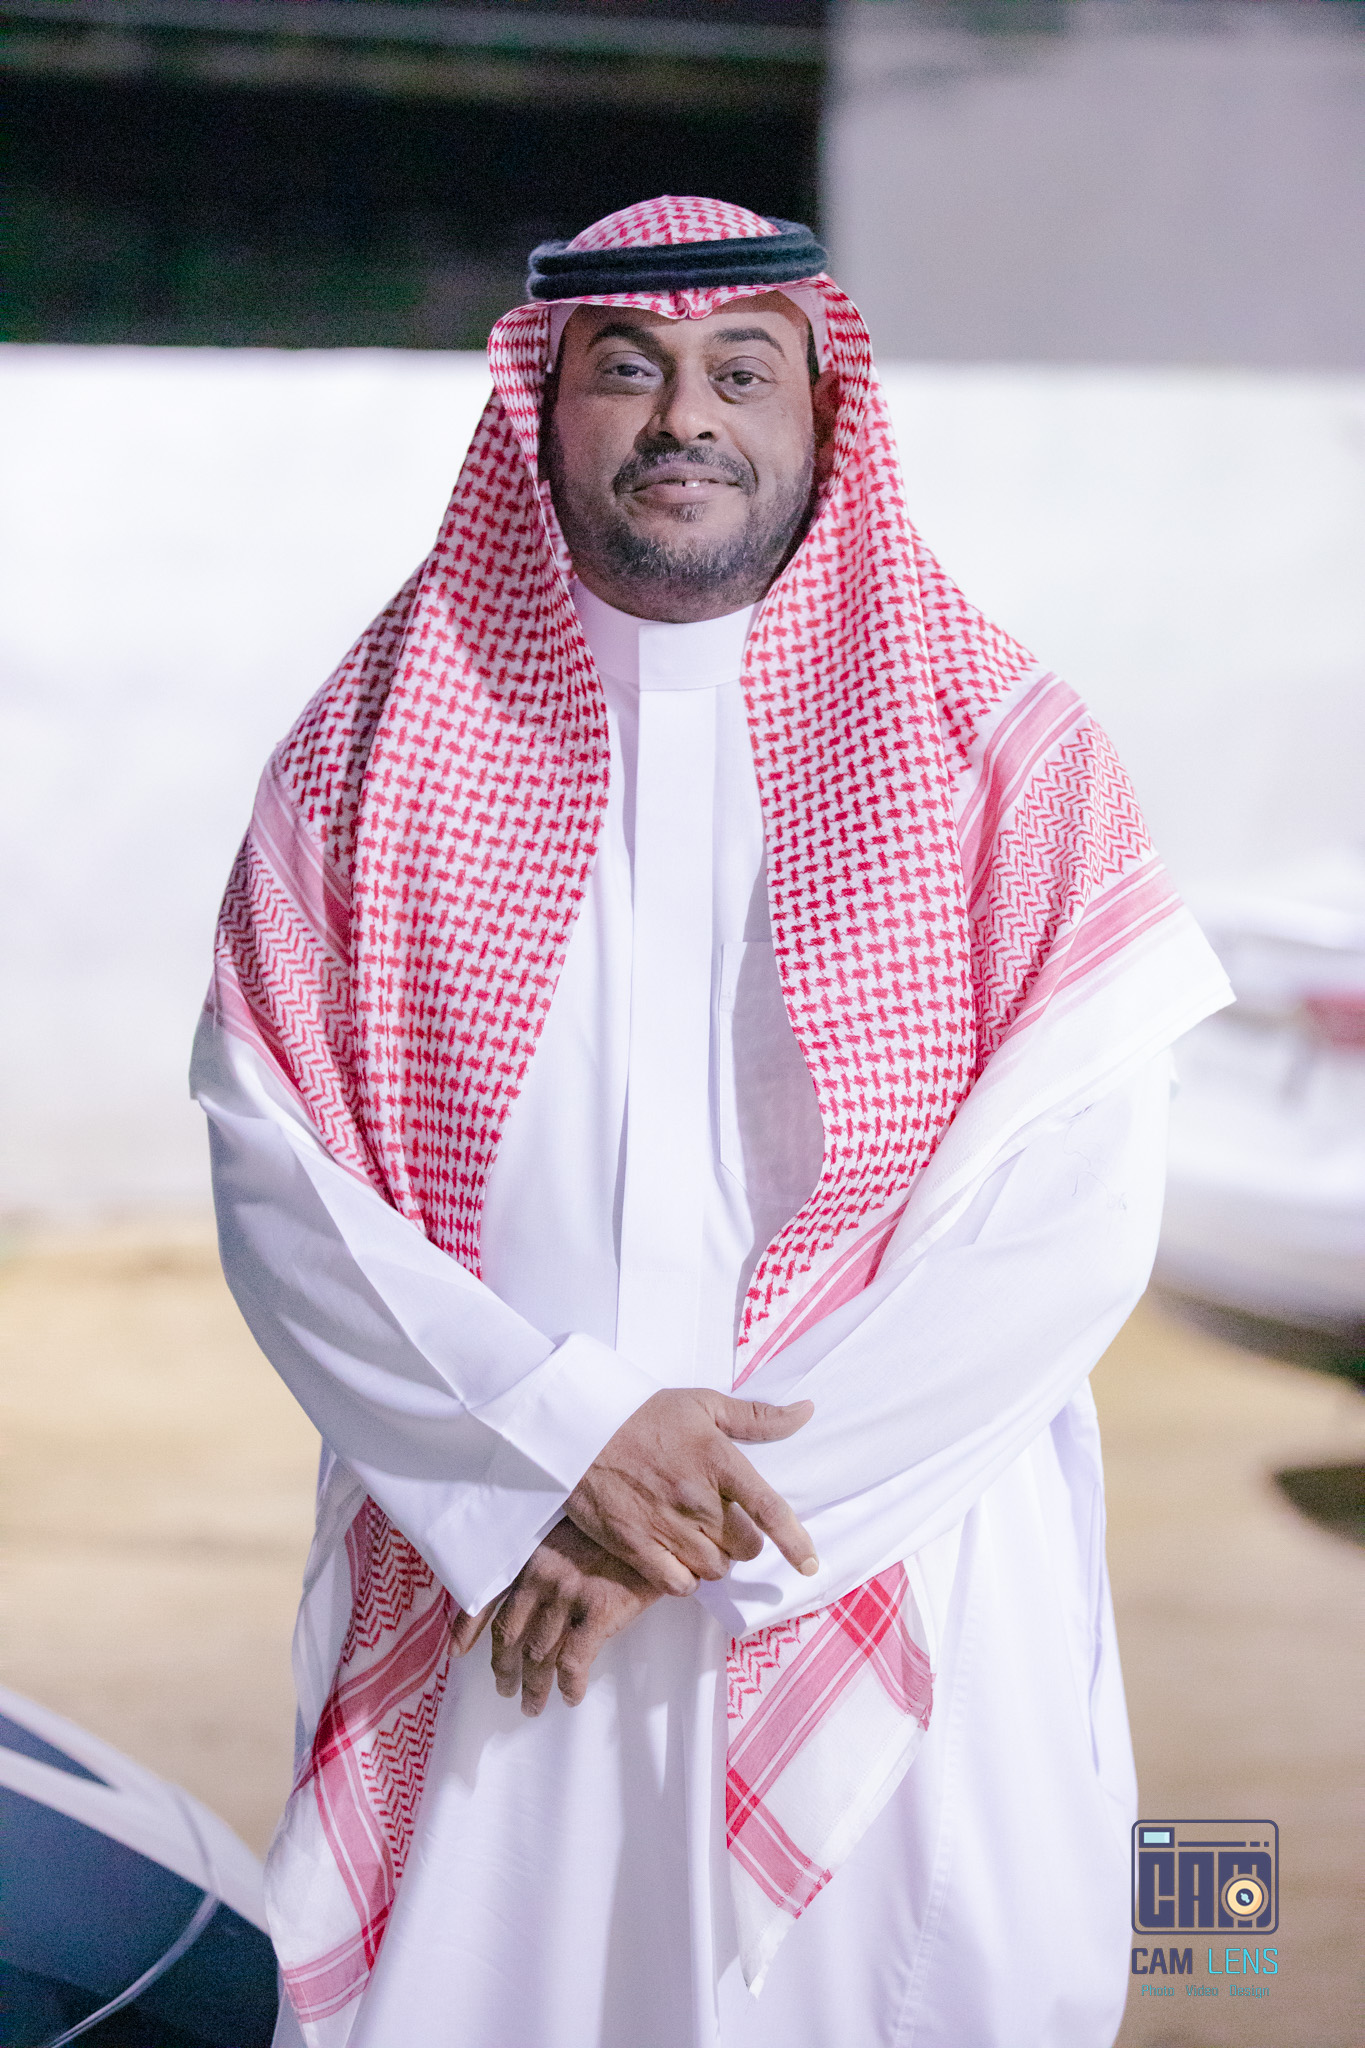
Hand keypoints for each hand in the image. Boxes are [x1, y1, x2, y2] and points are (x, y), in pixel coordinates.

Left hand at [449, 1520, 659, 1716]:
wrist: (659, 1523)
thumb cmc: (617, 1528)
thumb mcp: (571, 1532)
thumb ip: (547, 1560)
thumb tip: (530, 1597)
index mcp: (531, 1555)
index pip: (488, 1597)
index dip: (467, 1628)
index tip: (457, 1652)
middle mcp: (542, 1576)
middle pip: (509, 1635)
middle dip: (503, 1669)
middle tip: (505, 1690)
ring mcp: (569, 1594)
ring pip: (538, 1655)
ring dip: (533, 1687)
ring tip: (532, 1705)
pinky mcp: (599, 1611)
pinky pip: (574, 1662)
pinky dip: (569, 1686)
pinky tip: (570, 1697)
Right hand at [564, 1387, 817, 1595]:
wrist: (577, 1427)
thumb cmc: (642, 1414)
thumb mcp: (703, 1404)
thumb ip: (757, 1416)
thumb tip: (806, 1412)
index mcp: (717, 1459)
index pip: (769, 1509)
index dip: (795, 1542)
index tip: (810, 1564)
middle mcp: (695, 1497)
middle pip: (745, 1547)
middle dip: (744, 1541)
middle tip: (727, 1525)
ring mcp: (665, 1525)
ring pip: (715, 1568)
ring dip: (716, 1559)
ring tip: (700, 1538)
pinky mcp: (635, 1545)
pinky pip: (678, 1584)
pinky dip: (685, 1579)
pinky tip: (679, 1560)